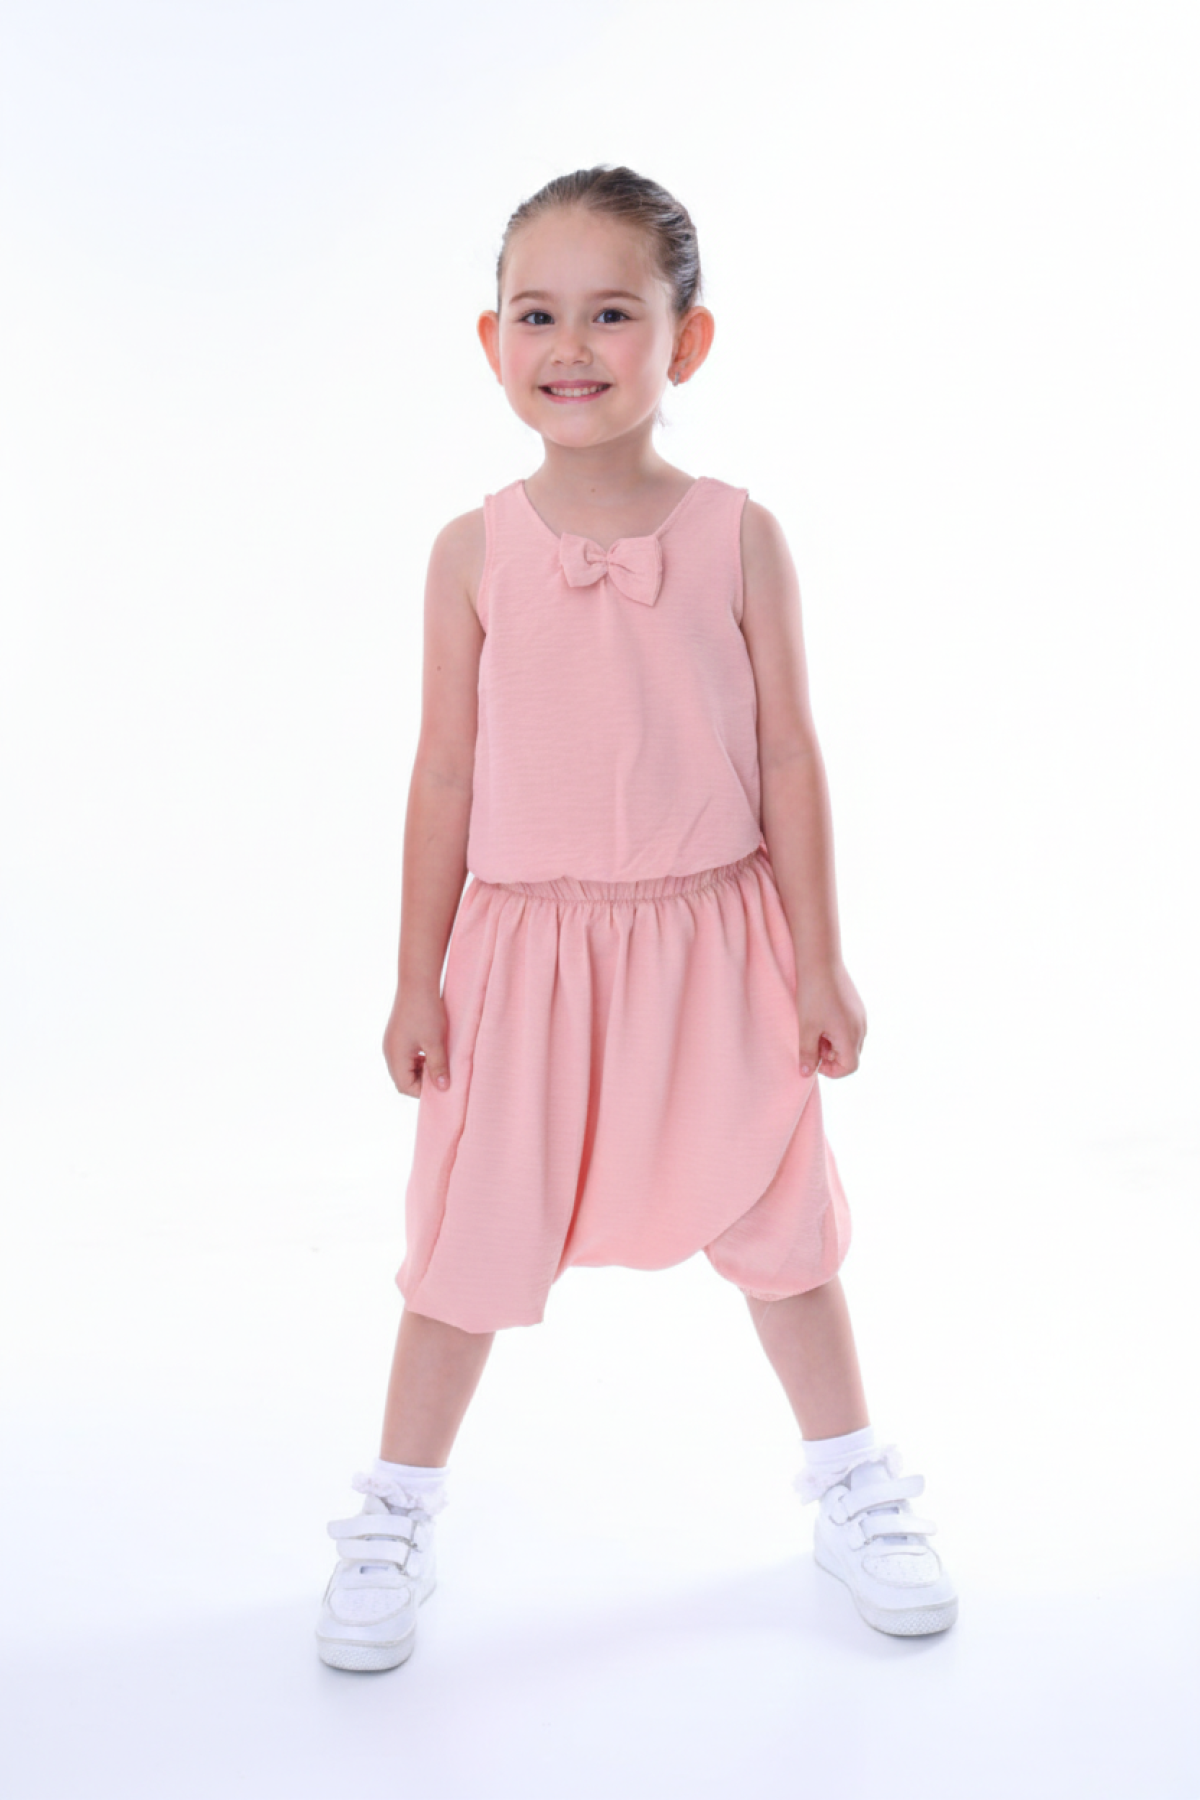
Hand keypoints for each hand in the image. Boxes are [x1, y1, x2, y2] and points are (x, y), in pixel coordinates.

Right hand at [382, 985, 451, 1097]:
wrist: (418, 982)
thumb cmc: (426, 1012)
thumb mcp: (435, 1042)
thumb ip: (438, 1067)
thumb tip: (443, 1088)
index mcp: (395, 1056)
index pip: (405, 1087)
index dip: (424, 1091)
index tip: (442, 1086)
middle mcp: (390, 1052)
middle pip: (404, 1079)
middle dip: (423, 1081)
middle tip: (443, 1076)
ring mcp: (393, 1043)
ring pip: (406, 1067)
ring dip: (422, 1069)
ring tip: (440, 1063)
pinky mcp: (398, 1035)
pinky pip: (407, 1055)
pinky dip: (420, 1059)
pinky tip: (434, 1051)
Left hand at [795, 960, 866, 1078]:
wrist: (820, 961)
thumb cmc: (812, 995)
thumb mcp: (806, 1027)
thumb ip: (807, 1053)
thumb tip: (806, 1074)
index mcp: (851, 1036)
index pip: (850, 1067)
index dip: (832, 1071)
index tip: (815, 1061)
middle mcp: (861, 1028)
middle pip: (851, 1055)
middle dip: (831, 1056)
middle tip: (812, 1043)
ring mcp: (861, 1015)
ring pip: (851, 1041)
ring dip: (834, 1043)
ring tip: (815, 1029)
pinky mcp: (857, 1005)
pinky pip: (851, 1027)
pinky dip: (837, 1031)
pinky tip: (821, 1017)